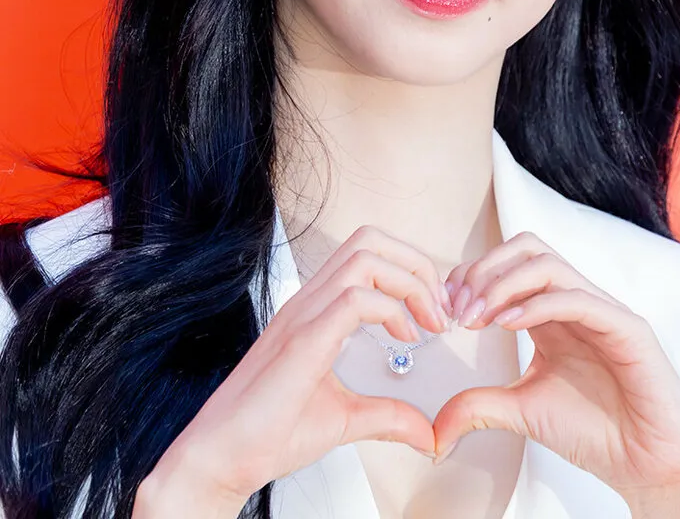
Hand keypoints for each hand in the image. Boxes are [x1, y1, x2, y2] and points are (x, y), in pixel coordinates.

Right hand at [144, 225, 451, 511]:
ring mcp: (303, 315)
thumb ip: (386, 416)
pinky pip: (353, 298)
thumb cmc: (268, 434)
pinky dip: (390, 310)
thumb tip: (425, 432)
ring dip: (408, 281)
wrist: (222, 459)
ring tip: (427, 321)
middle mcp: (309, 300)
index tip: (434, 311)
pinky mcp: (302, 340)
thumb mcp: (344, 419)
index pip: (367, 252)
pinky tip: (404, 339)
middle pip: (369, 239)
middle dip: (415, 263)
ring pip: (364, 257)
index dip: (410, 269)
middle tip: (438, 308)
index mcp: (316, 308)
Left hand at [435, 231, 679, 504]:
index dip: (471, 277)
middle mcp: (574, 301)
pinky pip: (578, 298)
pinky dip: (537, 305)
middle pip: (526, 248)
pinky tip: (507, 325)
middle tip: (459, 309)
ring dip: (502, 283)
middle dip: (484, 270)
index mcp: (551, 312)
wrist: (650, 467)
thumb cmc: (596, 432)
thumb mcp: (522, 410)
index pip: (508, 264)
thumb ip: (480, 405)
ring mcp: (601, 310)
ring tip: (477, 317)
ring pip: (547, 264)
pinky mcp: (627, 328)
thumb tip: (435, 428)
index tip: (445, 308)